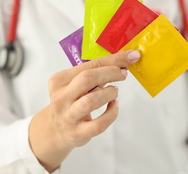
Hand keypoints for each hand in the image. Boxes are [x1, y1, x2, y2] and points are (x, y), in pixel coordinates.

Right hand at [29, 49, 140, 171]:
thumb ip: (94, 74)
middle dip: (111, 73)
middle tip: (123, 74)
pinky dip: (111, 113)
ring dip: (110, 93)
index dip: (113, 60)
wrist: (56, 130)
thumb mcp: (75, 85)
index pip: (89, 65)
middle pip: (88, 79)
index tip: (131, 56)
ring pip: (91, 101)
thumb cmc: (71, 102)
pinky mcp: (77, 133)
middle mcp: (61, 97)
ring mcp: (68, 116)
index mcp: (60, 80)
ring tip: (115, 92)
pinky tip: (114, 106)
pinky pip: (99, 124)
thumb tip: (122, 63)